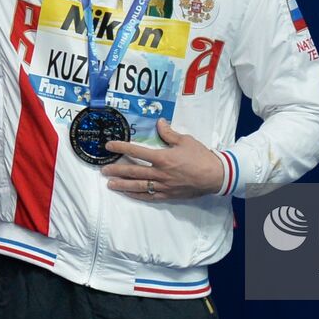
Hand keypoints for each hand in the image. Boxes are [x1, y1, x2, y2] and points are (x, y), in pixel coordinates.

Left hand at [101, 118, 223, 199]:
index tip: (109, 146)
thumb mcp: (185, 140)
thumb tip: (159, 122)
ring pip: (138, 186)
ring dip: (123, 185)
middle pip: (133, 171)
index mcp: (162, 157)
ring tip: (110, 184)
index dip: (121, 147)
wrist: (214, 175)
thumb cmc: (200, 156)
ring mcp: (162, 186)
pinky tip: (129, 194)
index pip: (137, 151)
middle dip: (117, 170)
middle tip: (104, 170)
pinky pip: (149, 196)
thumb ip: (169, 133)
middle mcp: (159, 173)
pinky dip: (137, 195)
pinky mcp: (168, 195)